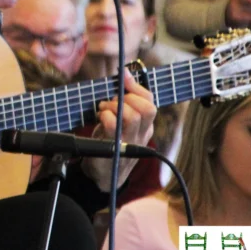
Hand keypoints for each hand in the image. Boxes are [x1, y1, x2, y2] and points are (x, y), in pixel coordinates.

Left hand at [81, 70, 156, 190]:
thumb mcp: (119, 121)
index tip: (123, 76)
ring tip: (103, 110)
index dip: (137, 86)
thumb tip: (124, 73)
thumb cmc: (109, 143)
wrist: (102, 176)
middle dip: (127, 97)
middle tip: (110, 102)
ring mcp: (130, 142)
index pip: (150, 102)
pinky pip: (114, 126)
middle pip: (147, 108)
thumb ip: (123, 101)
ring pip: (133, 116)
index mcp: (145, 126)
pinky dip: (105, 117)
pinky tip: (100, 119)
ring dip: (114, 107)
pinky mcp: (115, 149)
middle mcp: (142, 134)